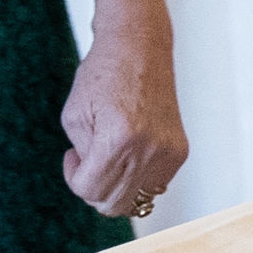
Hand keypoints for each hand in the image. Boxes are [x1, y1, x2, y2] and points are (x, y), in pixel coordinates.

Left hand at [64, 0, 186, 218]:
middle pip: (115, 205)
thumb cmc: (102, 75)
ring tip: (110, 156)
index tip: (72, 155)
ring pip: (138, 200)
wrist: (140, 47)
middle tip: (88, 161)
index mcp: (118, 141)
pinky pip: (155, 185)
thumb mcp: (74, 117)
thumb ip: (82, 159)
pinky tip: (129, 152)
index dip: (73, 179)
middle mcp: (149, 150)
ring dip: (117, 186)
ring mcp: (169, 152)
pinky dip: (138, 178)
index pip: (90, 191)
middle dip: (95, 189)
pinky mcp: (180, 150)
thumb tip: (95, 186)